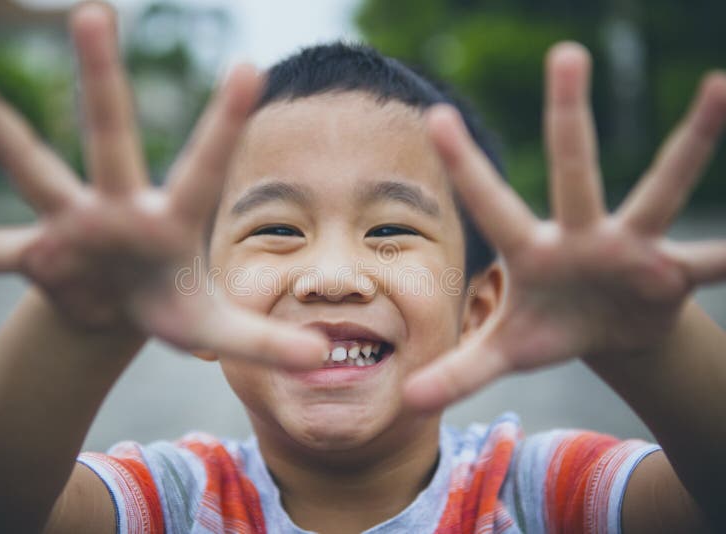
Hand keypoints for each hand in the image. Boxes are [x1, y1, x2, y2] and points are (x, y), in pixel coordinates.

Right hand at [0, 3, 326, 368]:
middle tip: (92, 11)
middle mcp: (118, 207)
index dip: (225, 122)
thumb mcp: (217, 332)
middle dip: (102, 79)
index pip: (204, 165)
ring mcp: (73, 226)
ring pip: (32, 168)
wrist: (124, 311)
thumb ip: (266, 341)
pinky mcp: (39, 255)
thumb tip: (323, 357)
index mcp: (171, 220)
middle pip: (109, 135)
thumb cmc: (175, 306)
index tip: (251, 67)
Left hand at [404, 42, 725, 410]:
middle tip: (565, 53)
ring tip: (719, 85)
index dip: (465, 164)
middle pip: (572, 170)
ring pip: (660, 191)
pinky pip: (711, 260)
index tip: (436, 114)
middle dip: (568, 116)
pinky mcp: (670, 272)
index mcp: (530, 251)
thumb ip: (459, 371)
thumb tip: (407, 402)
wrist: (606, 333)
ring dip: (690, 143)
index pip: (490, 202)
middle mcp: (580, 235)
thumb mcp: (504, 351)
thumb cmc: (548, 328)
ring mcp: (630, 248)